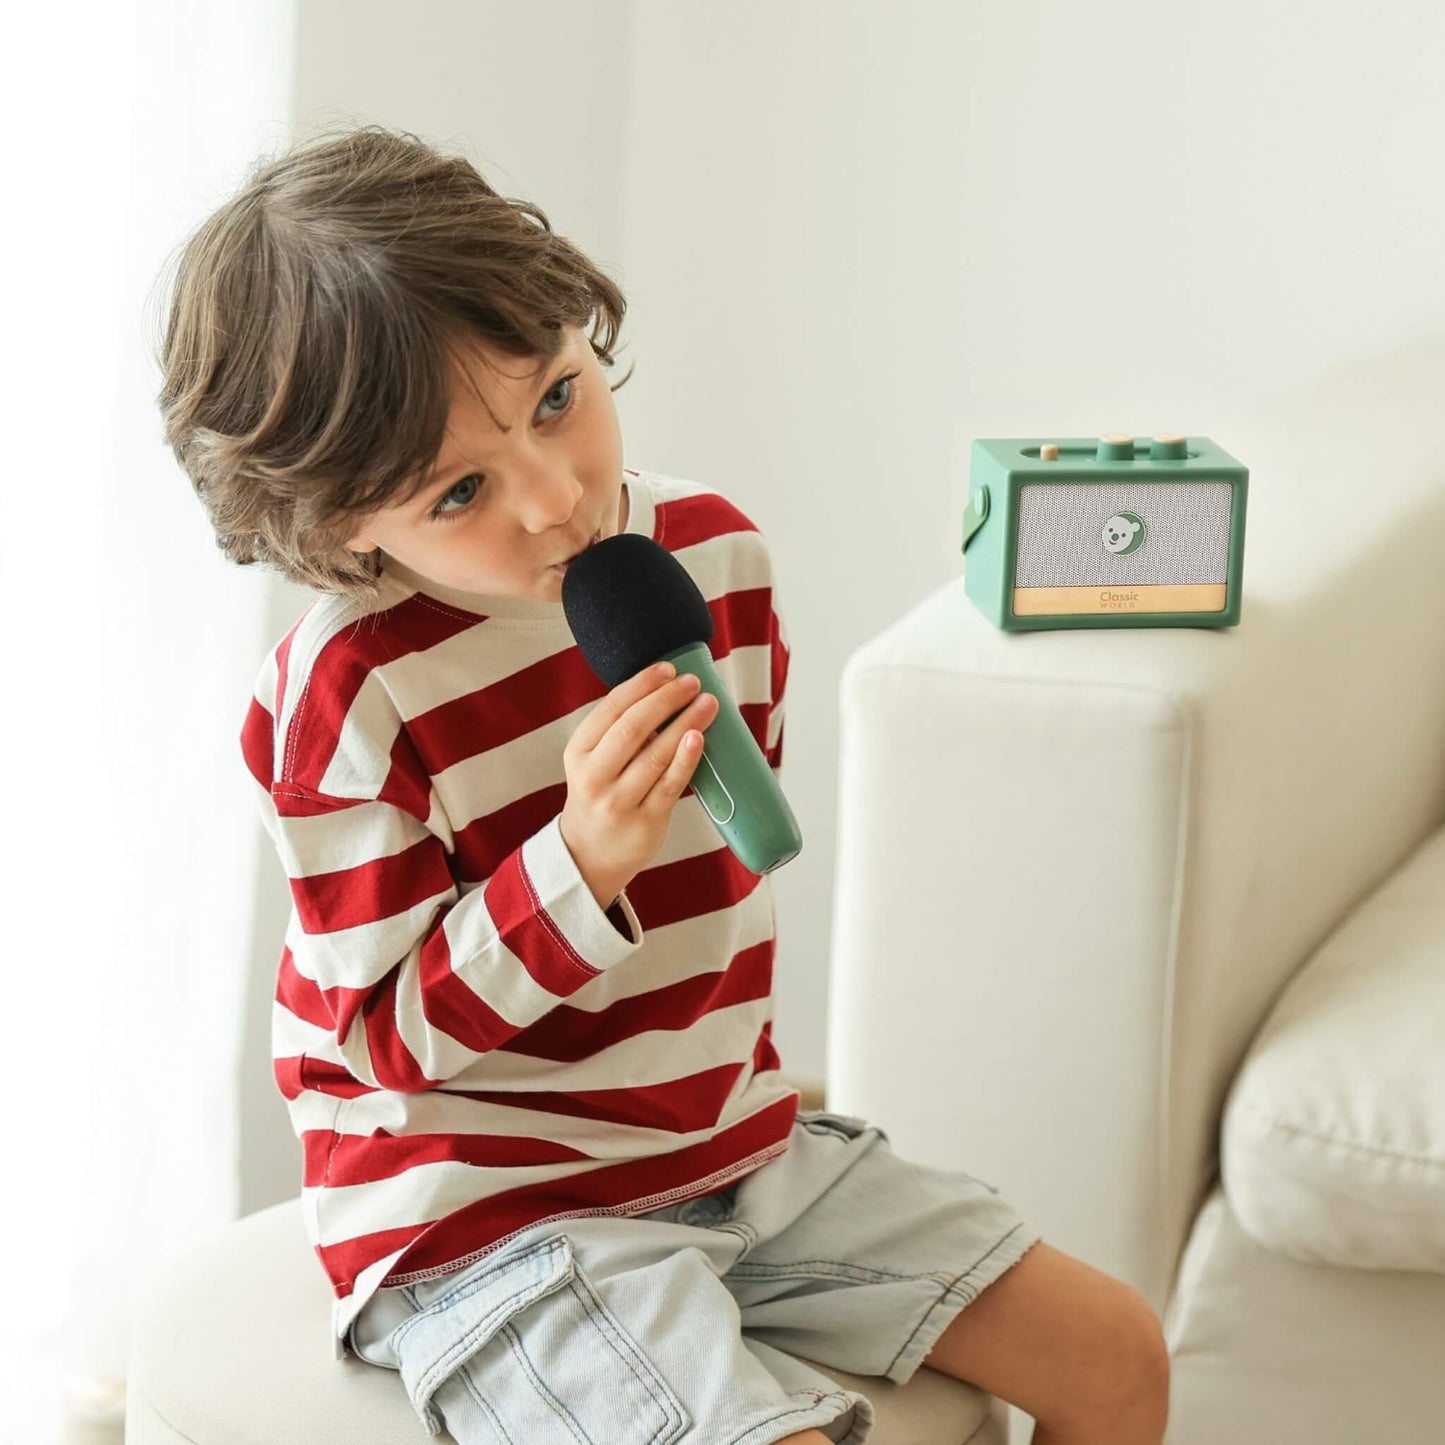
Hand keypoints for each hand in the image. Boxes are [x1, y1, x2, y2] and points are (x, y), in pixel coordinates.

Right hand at [559, 661, 719, 909]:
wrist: (590, 853)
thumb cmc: (601, 793)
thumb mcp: (593, 761)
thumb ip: (619, 731)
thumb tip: (669, 690)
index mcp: (579, 752)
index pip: (611, 709)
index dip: (642, 685)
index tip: (668, 669)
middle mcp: (594, 777)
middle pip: (633, 728)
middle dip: (666, 700)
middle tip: (693, 683)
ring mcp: (619, 801)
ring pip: (655, 755)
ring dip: (685, 723)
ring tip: (708, 703)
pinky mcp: (645, 822)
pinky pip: (670, 784)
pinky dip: (686, 759)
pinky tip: (698, 737)